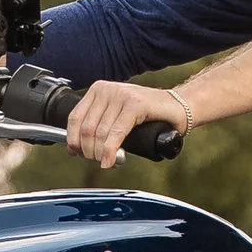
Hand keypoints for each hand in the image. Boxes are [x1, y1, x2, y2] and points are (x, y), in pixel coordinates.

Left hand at [65, 78, 189, 168]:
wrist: (178, 108)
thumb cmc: (149, 115)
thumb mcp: (116, 117)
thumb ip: (97, 127)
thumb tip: (73, 148)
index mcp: (98, 89)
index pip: (74, 118)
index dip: (73, 140)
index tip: (78, 154)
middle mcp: (107, 89)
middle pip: (86, 128)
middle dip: (88, 151)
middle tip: (98, 161)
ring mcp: (121, 95)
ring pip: (99, 133)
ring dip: (100, 154)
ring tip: (107, 162)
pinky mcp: (135, 104)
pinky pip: (116, 133)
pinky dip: (111, 151)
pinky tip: (111, 161)